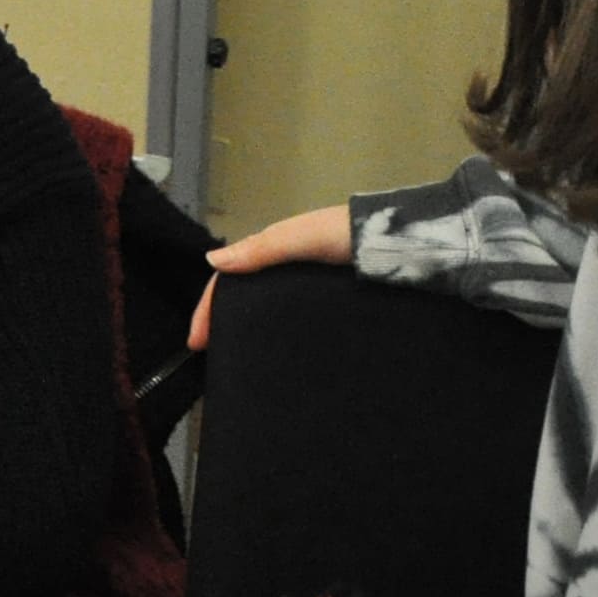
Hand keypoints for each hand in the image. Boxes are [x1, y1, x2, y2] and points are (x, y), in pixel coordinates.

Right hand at [186, 201, 351, 351]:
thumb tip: (210, 261)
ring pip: (269, 311)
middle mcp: (286, 271)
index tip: (196, 343)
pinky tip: (282, 354)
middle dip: (224, 323)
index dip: (207, 309)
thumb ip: (259, 250)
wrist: (401, 245)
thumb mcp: (298, 238)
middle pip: (244, 297)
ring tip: (243, 360)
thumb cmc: (343, 236)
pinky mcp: (332, 306)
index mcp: (271, 251)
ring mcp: (309, 290)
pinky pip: (297, 322)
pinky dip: (282, 335)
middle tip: (215, 355)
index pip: (227, 281)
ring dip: (252, 330)